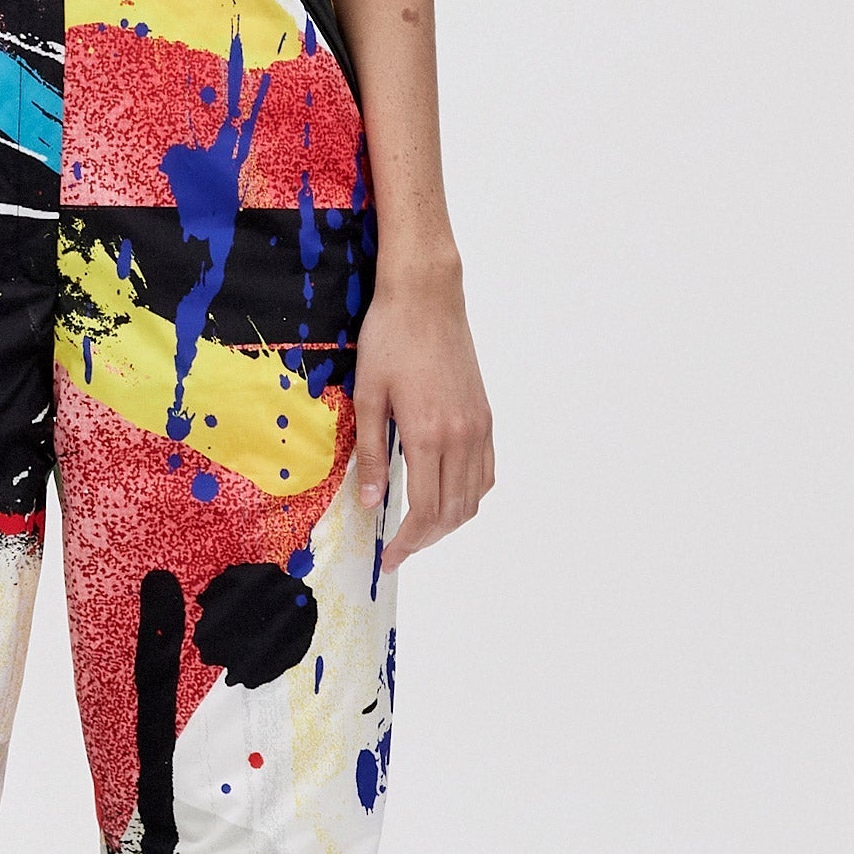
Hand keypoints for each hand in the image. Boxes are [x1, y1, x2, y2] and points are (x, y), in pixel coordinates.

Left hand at [350, 262, 494, 569]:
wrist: (426, 296)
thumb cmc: (389, 338)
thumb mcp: (368, 395)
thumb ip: (369, 453)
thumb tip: (371, 503)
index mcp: (428, 434)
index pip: (424, 510)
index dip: (408, 542)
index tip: (388, 557)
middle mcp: (461, 436)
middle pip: (454, 512)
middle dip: (426, 539)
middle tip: (399, 547)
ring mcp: (478, 426)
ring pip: (475, 496)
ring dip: (450, 521)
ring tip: (420, 526)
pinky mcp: (485, 414)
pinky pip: (485, 470)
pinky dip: (470, 494)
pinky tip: (447, 493)